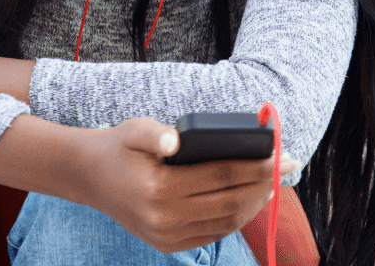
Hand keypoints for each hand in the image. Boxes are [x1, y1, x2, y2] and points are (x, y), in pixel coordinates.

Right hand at [77, 117, 296, 253]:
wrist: (90, 177)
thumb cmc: (119, 147)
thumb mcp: (134, 129)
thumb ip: (155, 133)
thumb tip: (176, 139)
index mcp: (158, 187)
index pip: (219, 176)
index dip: (253, 165)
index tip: (277, 153)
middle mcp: (164, 218)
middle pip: (229, 201)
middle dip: (263, 184)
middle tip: (285, 166)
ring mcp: (166, 236)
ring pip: (225, 221)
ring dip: (254, 203)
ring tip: (271, 183)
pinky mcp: (167, 244)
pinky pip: (212, 234)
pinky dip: (235, 218)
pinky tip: (247, 200)